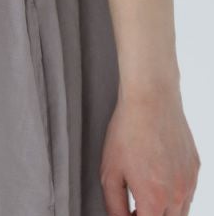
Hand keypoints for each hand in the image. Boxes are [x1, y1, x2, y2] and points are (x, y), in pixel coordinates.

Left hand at [100, 83, 199, 215]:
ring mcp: (190, 182)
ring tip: (146, 191)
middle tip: (135, 207)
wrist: (151, 99)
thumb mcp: (109, 171)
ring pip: (181, 211)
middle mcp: (177, 194)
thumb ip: (114, 204)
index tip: (127, 213)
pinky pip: (188, 191)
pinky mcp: (196, 168)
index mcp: (154, 198)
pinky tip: (158, 175)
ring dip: (164, 210)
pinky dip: (174, 193)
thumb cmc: (127, 131)